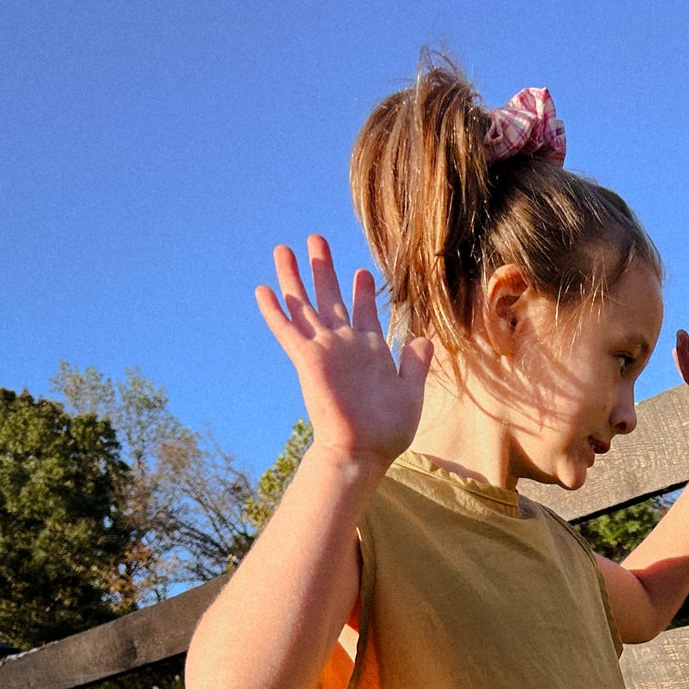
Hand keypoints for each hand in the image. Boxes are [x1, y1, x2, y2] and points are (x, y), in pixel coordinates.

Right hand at [254, 235, 433, 466]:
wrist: (363, 450)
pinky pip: (288, 331)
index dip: (362, 291)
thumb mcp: (411, 392)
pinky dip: (276, 311)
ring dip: (293, 277)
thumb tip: (424, 339)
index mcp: (370, 350)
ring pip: (305, 305)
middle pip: (330, 297)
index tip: (362, 272)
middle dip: (323, 267)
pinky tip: (263, 290)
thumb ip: (415, 363)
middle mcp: (345, 345)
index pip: (363, 312)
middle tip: (316, 238)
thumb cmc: (388, 430)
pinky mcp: (307, 360)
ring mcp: (324, 350)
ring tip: (283, 249)